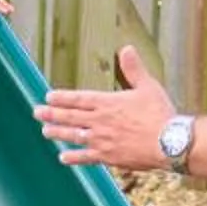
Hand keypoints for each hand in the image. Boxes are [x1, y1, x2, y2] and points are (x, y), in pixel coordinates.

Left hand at [34, 44, 174, 167]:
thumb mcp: (148, 86)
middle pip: (70, 116)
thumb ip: (134, 69)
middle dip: (52, 114)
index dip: (62, 97)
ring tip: (45, 131)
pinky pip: (86, 157)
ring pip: (74, 135)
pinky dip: (74, 157)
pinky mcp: (108, 157)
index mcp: (108, 103)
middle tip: (37, 112)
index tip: (48, 96)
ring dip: (58, 133)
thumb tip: (127, 48)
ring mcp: (102, 140)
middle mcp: (100, 121)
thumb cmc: (160, 114)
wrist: (169, 143)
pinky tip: (63, 157)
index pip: (79, 98)